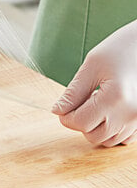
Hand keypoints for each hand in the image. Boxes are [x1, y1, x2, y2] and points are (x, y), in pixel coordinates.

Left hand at [52, 20, 136, 145]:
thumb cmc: (122, 48)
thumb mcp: (92, 65)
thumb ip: (73, 92)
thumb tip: (57, 110)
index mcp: (115, 98)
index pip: (80, 122)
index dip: (66, 116)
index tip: (62, 106)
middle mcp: (130, 114)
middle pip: (93, 135)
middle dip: (80, 122)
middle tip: (80, 103)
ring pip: (108, 140)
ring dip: (96, 128)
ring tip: (96, 104)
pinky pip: (124, 138)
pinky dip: (112, 130)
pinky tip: (109, 111)